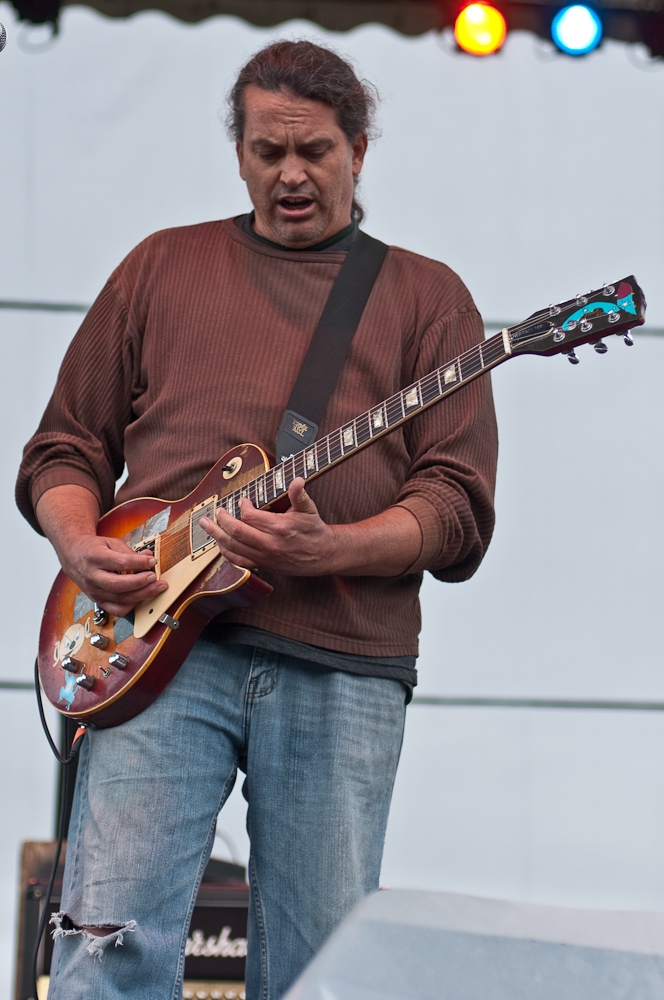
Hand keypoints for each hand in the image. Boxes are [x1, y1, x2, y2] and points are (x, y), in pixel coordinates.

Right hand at [58, 533, 168, 616]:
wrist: (73, 556)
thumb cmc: (93, 549)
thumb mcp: (110, 543)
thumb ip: (129, 551)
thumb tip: (148, 556)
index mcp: (95, 557)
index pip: (120, 563)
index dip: (139, 563)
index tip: (151, 561)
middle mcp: (92, 576)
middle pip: (118, 585)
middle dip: (140, 582)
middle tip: (154, 577)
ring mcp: (94, 591)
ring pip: (119, 599)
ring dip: (141, 595)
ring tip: (155, 588)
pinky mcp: (97, 601)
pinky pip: (116, 609)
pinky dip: (130, 606)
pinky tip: (140, 597)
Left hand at [199, 478, 339, 575]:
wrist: (323, 555)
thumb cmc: (314, 530)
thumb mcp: (309, 509)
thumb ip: (299, 494)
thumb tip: (296, 480)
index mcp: (279, 527)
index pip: (250, 515)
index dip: (242, 506)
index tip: (243, 501)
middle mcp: (269, 544)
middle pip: (236, 532)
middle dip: (221, 520)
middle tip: (215, 511)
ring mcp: (265, 557)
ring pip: (233, 547)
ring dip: (217, 535)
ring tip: (206, 525)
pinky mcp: (264, 566)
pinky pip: (239, 560)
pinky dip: (226, 552)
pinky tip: (219, 544)